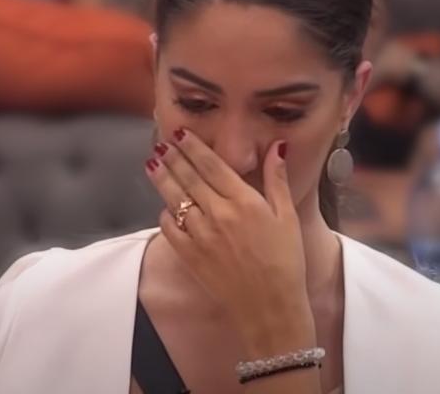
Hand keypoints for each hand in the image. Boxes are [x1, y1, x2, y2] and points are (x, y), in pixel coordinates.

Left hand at [145, 128, 315, 354]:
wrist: (270, 307)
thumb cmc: (285, 261)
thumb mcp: (288, 216)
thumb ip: (278, 179)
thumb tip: (277, 146)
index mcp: (244, 201)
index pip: (212, 165)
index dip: (194, 147)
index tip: (181, 133)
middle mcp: (218, 214)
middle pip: (189, 177)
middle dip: (173, 157)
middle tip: (161, 142)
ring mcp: (201, 235)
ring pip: (175, 199)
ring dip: (162, 179)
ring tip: (152, 164)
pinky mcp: (190, 256)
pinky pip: (170, 228)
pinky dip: (165, 214)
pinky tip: (165, 206)